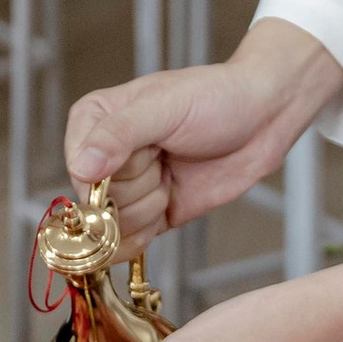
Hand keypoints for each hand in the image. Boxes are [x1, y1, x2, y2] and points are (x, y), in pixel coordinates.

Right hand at [62, 19, 342, 253]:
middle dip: (138, 188)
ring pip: (112, 228)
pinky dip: (145, 234)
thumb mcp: (166, 106)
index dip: (110, 175)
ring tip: (172, 172)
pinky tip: (169, 204)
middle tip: (165, 157)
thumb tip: (82, 168)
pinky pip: (126, 245)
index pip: (78, 169)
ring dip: (149, 207)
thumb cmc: (216, 97)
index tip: (147, 156)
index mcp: (94, 119)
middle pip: (96, 203)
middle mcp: (102, 155)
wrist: (264, 117)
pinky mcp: (148, 213)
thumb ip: (119, 134)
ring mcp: (126, 187)